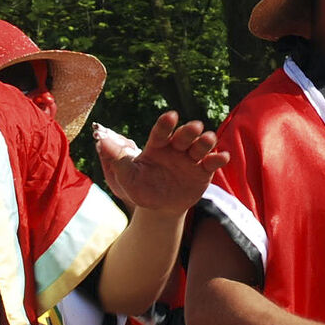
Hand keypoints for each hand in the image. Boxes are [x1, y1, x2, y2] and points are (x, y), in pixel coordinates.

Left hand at [99, 112, 227, 213]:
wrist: (160, 208)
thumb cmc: (142, 189)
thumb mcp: (127, 178)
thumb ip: (117, 159)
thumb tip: (101, 141)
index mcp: (157, 147)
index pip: (161, 132)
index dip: (166, 124)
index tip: (170, 116)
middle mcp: (175, 149)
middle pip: (183, 136)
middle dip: (189, 131)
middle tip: (194, 127)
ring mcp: (191, 159)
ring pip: (200, 146)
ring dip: (205, 141)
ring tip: (208, 139)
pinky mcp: (203, 171)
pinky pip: (212, 163)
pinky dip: (219, 158)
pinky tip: (223, 156)